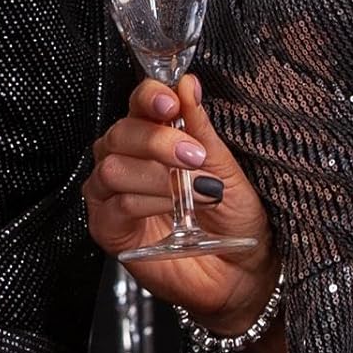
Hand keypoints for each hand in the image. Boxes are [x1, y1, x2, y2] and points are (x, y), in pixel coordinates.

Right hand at [84, 75, 279, 333]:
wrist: (243, 269)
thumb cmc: (236, 215)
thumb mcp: (226, 165)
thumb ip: (201, 128)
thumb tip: (188, 83)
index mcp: (155, 138)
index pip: (139, 104)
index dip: (149, 96)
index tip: (171, 100)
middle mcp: (128, 161)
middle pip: (119, 133)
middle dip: (158, 139)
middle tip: (194, 155)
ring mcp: (113, 196)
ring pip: (113, 168)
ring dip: (158, 176)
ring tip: (197, 190)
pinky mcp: (109, 230)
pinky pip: (116, 204)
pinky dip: (150, 202)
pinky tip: (176, 209)